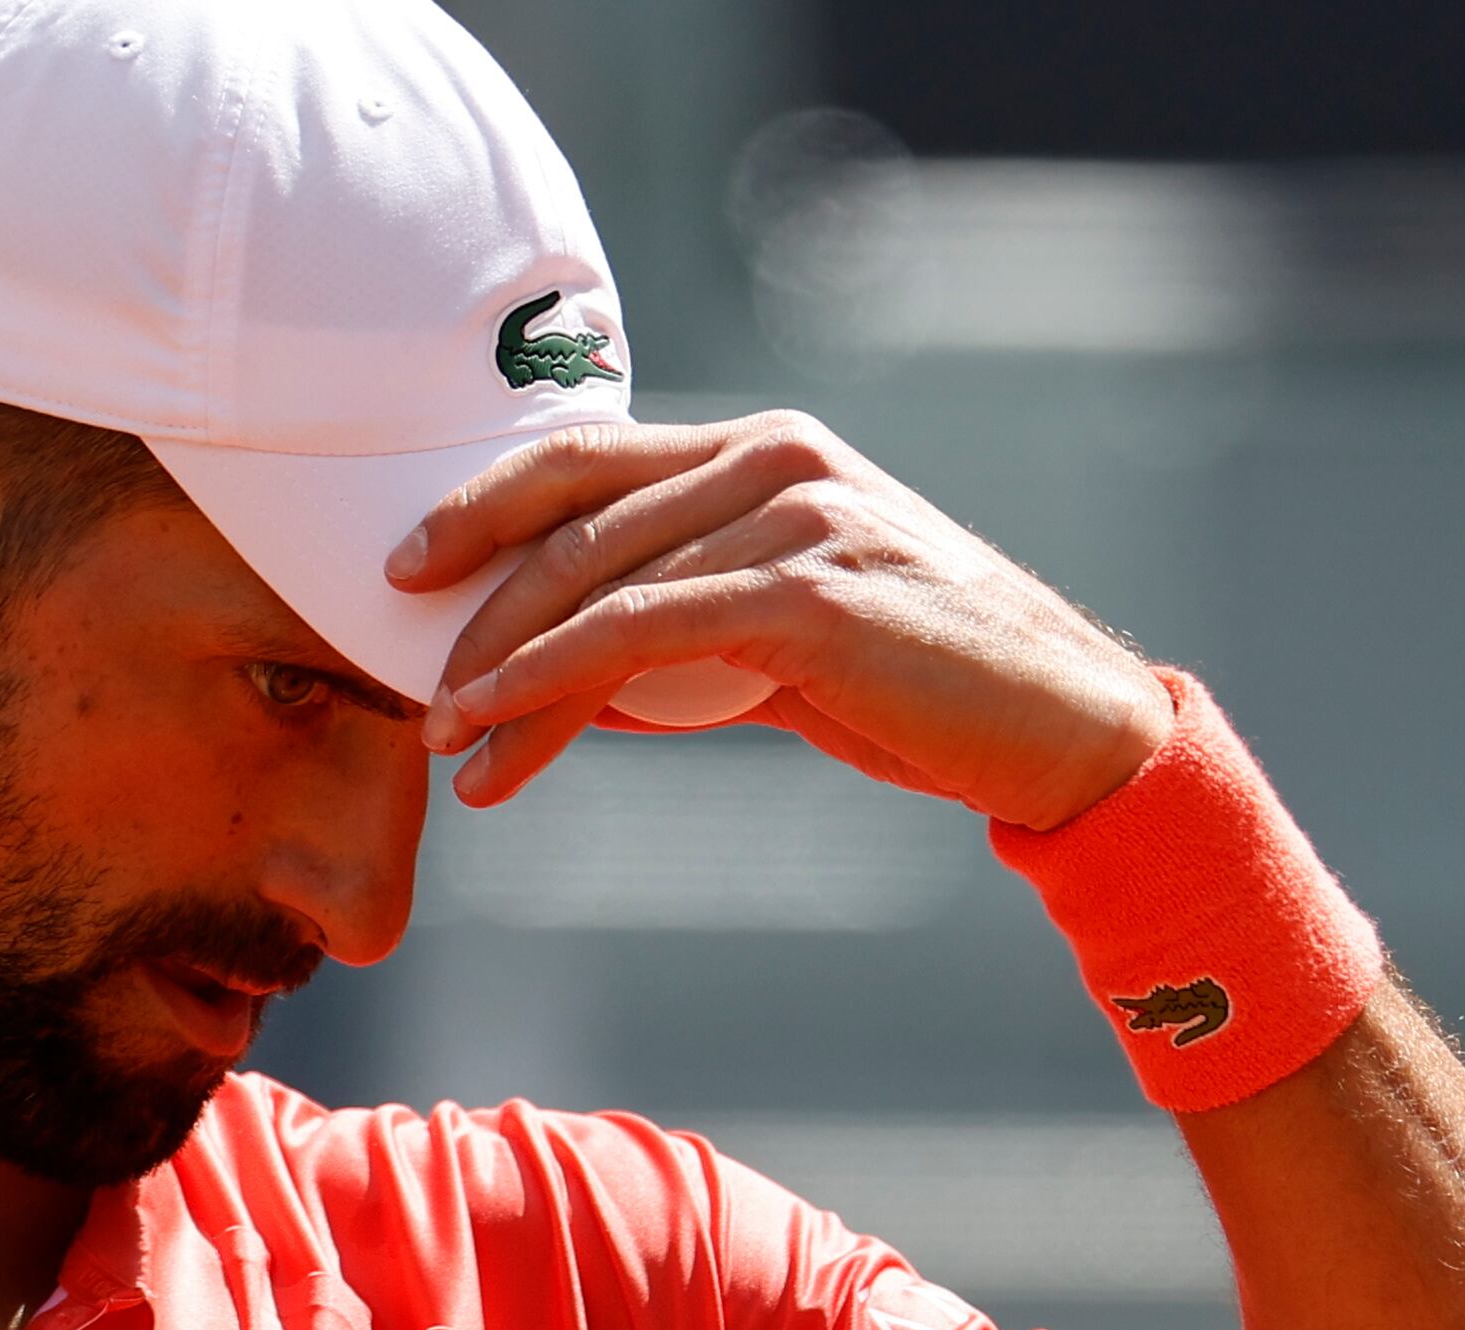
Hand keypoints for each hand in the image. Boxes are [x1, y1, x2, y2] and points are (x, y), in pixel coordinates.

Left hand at [388, 411, 1173, 831]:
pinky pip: (640, 633)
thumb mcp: (786, 646)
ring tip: (451, 746)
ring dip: (502, 671)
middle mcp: (776, 457)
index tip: (405, 570)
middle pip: (573, 517)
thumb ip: (684, 638)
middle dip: (474, 607)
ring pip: (597, 582)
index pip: (588, 456)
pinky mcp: (807, 590)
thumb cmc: (924, 689)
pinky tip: (503, 730)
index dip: (482, 506)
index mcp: (767, 448)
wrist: (1059, 727)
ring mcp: (795, 513)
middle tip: (415, 691)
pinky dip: (554, 682)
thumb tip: (573, 682)